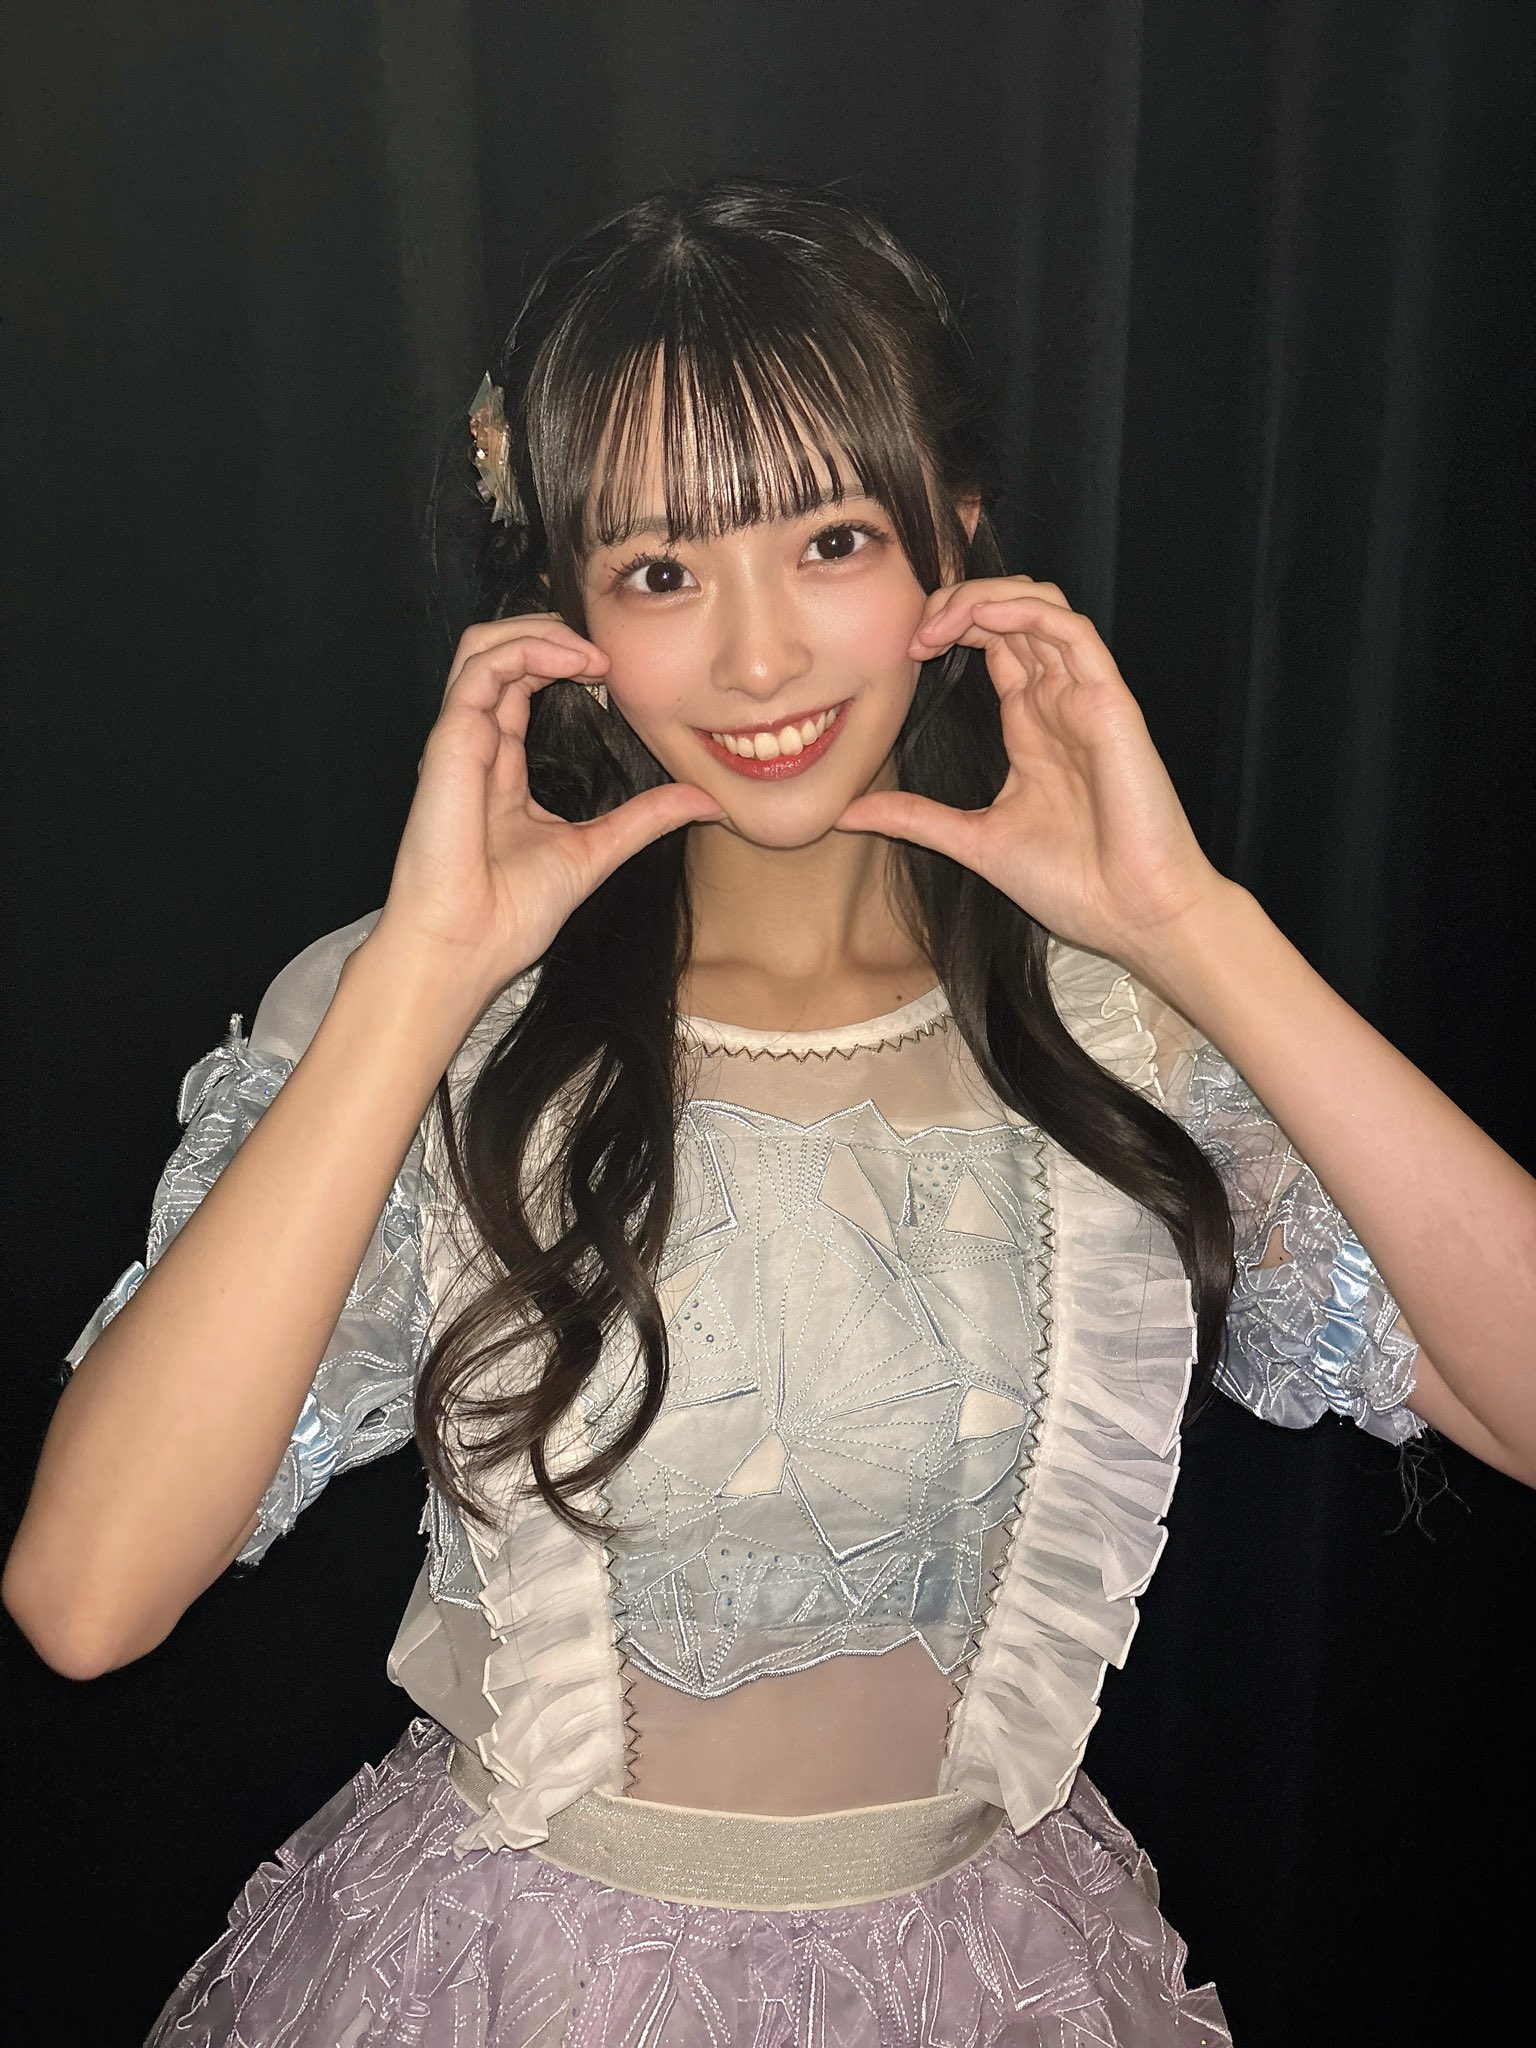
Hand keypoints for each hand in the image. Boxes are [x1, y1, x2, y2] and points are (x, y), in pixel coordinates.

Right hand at [368, 615, 721, 1009]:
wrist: (466, 948)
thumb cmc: (510, 913)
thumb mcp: (598, 851)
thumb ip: (645, 818)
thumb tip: (706, 801)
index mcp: (499, 763)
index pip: (523, 681)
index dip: (566, 659)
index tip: (618, 670)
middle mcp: (476, 743)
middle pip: (501, 650)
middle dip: (554, 631)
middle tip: (611, 646)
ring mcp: (460, 739)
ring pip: (484, 645)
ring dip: (542, 631)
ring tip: (595, 651)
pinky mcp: (451, 742)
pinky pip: (483, 667)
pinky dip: (530, 650)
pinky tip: (579, 665)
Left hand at [835, 577, 1230, 968]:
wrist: (1133, 916)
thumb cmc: (1073, 884)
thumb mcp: (972, 842)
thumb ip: (914, 818)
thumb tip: (845, 814)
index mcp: (1031, 724)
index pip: (993, 642)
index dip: (947, 627)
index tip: (902, 651)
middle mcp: (1058, 701)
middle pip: (1011, 614)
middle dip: (956, 604)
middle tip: (912, 630)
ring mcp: (1085, 697)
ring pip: (1040, 608)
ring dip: (984, 598)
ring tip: (937, 621)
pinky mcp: (1110, 702)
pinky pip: (1071, 630)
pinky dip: (1025, 610)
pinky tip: (982, 616)